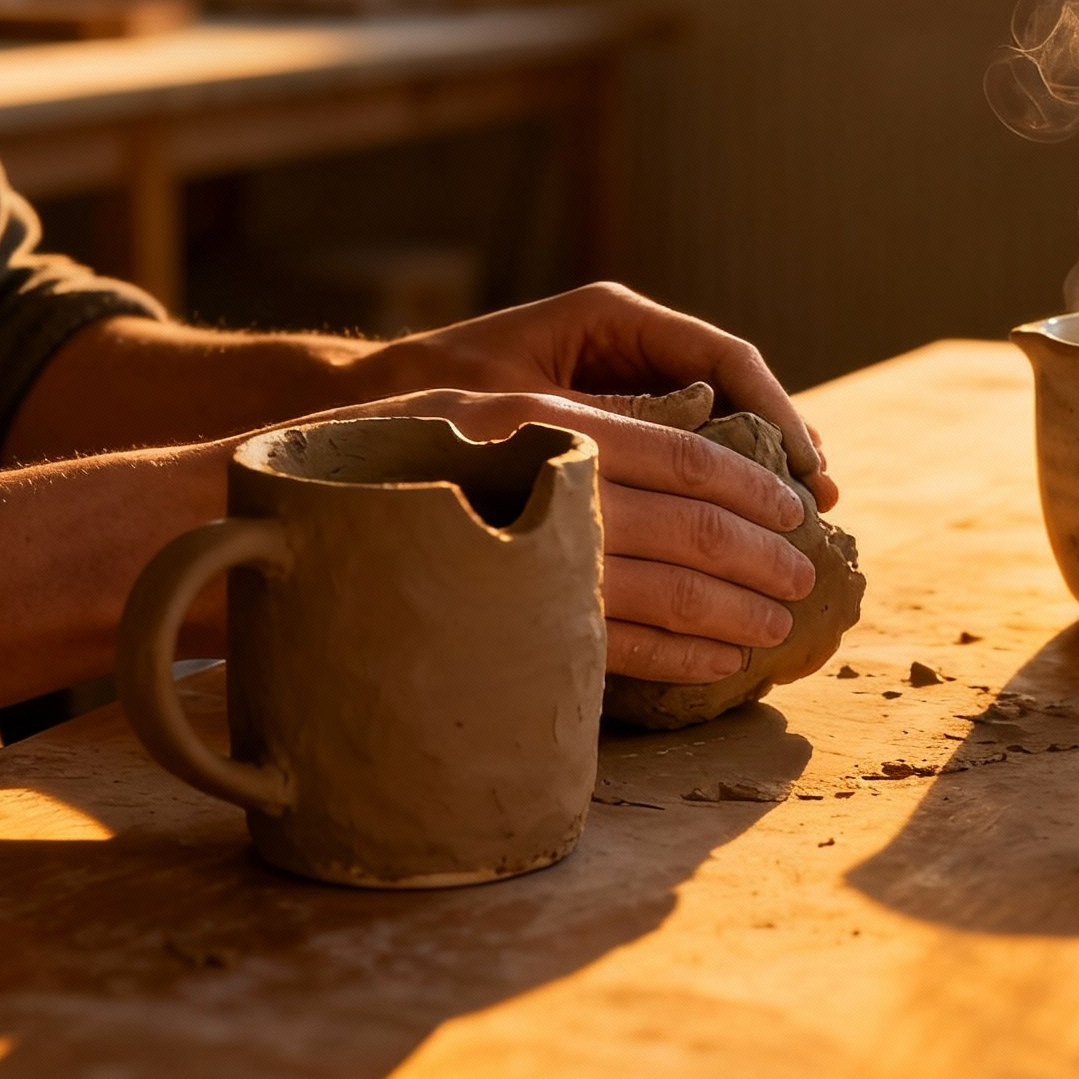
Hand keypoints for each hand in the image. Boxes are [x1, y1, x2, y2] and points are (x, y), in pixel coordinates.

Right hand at [323, 387, 818, 683]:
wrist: (274, 528)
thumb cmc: (396, 463)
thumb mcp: (488, 414)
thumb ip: (581, 427)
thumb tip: (694, 438)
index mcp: (550, 423)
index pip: (683, 453)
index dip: (751, 482)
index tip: (798, 504)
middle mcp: (545, 486)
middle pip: (689, 525)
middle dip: (760, 554)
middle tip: (805, 575)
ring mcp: (527, 563)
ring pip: (664, 591)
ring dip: (733, 612)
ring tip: (777, 625)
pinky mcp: (510, 630)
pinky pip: (616, 650)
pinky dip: (678, 658)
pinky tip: (718, 663)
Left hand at [339, 284, 835, 507]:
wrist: (364, 404)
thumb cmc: (427, 402)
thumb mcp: (518, 413)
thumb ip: (601, 430)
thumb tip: (686, 475)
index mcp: (613, 317)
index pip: (723, 360)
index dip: (776, 415)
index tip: (806, 471)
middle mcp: (629, 338)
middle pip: (735, 387)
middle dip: (782, 446)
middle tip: (819, 506)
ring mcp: (623, 371)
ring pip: (718, 414)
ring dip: (759, 465)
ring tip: (799, 518)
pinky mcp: (612, 412)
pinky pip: (685, 439)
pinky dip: (719, 478)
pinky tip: (745, 521)